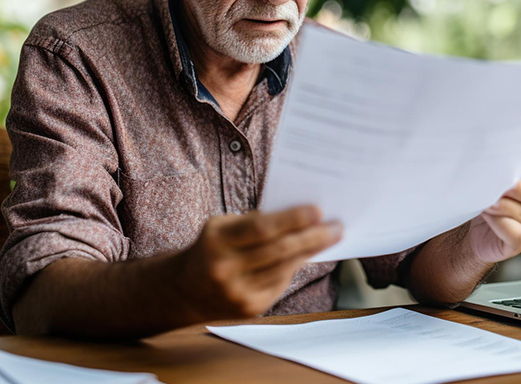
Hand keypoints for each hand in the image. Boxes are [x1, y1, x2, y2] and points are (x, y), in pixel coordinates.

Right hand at [174, 205, 342, 319]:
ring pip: (285, 268)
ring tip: (330, 237)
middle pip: (279, 251)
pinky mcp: (249, 308)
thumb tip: (299, 217)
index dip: (292, 220)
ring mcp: (237, 292)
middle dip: (313, 237)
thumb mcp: (222, 227)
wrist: (183, 290)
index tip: (318, 211)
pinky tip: (307, 255)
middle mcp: (225, 269)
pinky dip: (295, 267)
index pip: (261, 229)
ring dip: (311, 252)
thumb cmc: (211, 248)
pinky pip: (280, 283)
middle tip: (336, 226)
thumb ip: (253, 221)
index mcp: (216, 241)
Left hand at [468, 154, 520, 263]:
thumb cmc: (482, 204)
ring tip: (486, 201)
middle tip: (501, 184)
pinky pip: (513, 232)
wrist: (468, 235)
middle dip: (520, 189)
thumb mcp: (490, 184)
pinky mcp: (517, 243)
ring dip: (502, 205)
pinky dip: (498, 222)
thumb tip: (493, 162)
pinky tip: (486, 215)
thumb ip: (497, 173)